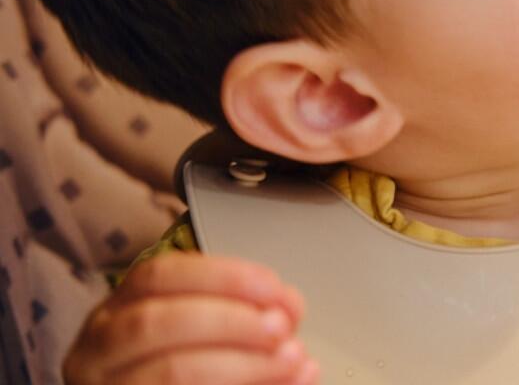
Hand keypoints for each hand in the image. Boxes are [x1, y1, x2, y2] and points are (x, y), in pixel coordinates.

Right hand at [63, 252, 316, 384]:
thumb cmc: (188, 372)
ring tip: (289, 361)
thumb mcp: (210, 333)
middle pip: (157, 322)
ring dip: (242, 364)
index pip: (158, 276)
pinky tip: (274, 384)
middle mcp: (96, 352)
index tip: (273, 288)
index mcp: (117, 312)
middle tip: (282, 328)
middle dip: (232, 320)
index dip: (222, 277)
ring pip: (172, 371)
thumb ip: (247, 314)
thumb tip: (288, 307)